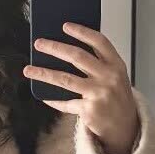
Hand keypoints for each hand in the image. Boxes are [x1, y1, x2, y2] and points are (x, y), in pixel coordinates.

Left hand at [23, 22, 139, 153]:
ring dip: (44, 73)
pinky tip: (45, 97)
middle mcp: (108, 77)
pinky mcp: (89, 110)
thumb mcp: (116, 76)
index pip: (99, 42)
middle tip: (39, 44)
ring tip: (29, 70)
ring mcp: (98, 94)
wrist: (126, 127)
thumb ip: (99, 63)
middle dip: (55, 48)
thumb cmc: (117, 98)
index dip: (82, 32)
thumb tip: (68, 51)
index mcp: (116, 65)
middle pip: (77, 57)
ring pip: (65, 79)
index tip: (65, 26)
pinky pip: (66, 103)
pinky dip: (54, 100)